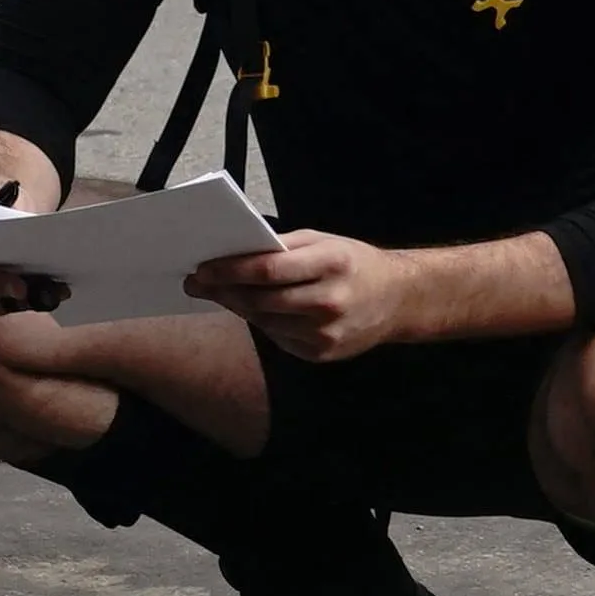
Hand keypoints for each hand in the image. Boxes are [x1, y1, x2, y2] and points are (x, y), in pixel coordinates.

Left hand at [191, 229, 413, 361]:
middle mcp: (329, 300)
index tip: (202, 267)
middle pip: (261, 299)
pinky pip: (278, 337)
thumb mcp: (323, 242)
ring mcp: (325, 332)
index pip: (267, 270)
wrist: (397, 299)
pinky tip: (252, 309)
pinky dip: (262, 322)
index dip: (229, 270)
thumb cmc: (353, 263)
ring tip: (219, 292)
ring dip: (238, 306)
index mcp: (331, 264)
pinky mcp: (321, 353)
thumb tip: (233, 253)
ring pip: (264, 321)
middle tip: (197, 281)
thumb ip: (281, 248)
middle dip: (223, 290)